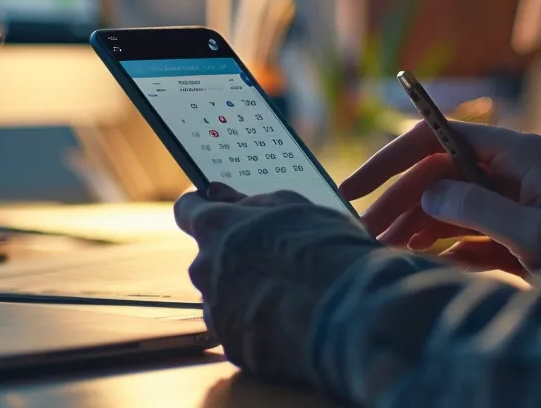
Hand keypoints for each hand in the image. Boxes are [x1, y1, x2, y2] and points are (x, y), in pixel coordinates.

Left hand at [173, 182, 377, 383]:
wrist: (352, 314)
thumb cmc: (328, 250)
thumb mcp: (294, 207)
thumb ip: (250, 200)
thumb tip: (218, 192)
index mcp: (216, 227)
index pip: (188, 210)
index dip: (202, 208)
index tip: (216, 209)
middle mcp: (205, 269)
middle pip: (208, 258)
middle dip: (233, 256)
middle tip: (273, 258)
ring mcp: (217, 312)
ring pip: (223, 296)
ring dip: (246, 293)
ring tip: (289, 295)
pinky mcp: (234, 348)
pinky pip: (240, 331)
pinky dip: (258, 326)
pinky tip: (289, 322)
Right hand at [340, 123, 540, 272]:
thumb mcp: (535, 233)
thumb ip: (479, 209)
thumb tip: (429, 192)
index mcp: (515, 153)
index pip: (437, 138)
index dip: (391, 158)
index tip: (355, 184)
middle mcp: (507, 168)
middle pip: (434, 173)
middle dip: (396, 201)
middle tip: (365, 234)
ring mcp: (508, 197)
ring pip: (444, 202)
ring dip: (411, 225)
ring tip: (383, 251)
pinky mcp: (510, 228)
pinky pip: (462, 230)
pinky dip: (438, 244)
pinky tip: (416, 259)